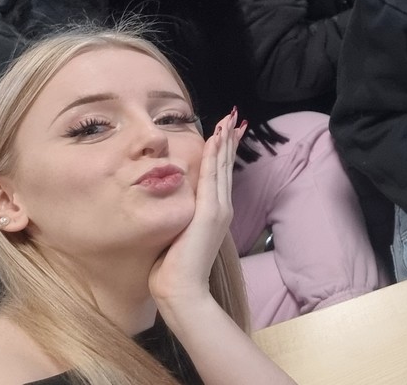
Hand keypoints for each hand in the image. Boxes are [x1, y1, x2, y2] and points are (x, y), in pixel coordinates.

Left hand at [149, 110, 244, 306]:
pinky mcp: (210, 211)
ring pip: (221, 167)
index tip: (227, 132)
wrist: (182, 290)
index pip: (220, 175)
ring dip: (225, 142)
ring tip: (229, 120)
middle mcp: (221, 207)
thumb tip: (171, 207)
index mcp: (215, 213)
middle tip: (235, 116)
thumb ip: (180, 218)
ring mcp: (218, 209)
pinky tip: (216, 139)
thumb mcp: (178, 235)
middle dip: (229, 140)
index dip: (224, 152)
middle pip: (226, 166)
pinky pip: (212, 176)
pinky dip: (215, 156)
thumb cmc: (174, 270)